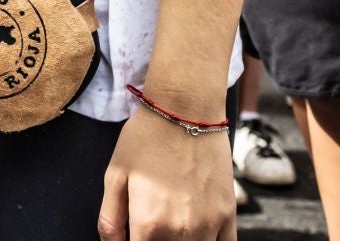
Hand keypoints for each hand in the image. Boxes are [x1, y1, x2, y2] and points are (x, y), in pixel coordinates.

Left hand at [99, 106, 235, 238]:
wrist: (185, 110)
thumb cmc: (145, 139)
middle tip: (151, 226)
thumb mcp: (115, 175)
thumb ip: (110, 219)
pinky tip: (197, 234)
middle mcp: (181, 231)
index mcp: (148, 224)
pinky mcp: (228, 215)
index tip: (134, 234)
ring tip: (170, 228)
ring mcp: (208, 225)